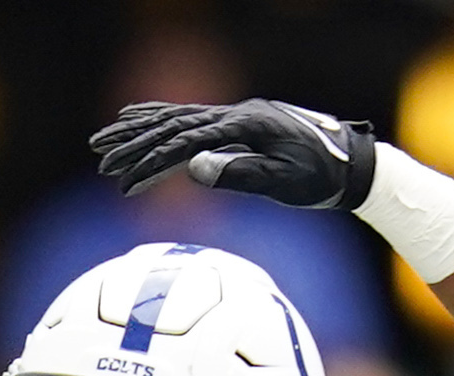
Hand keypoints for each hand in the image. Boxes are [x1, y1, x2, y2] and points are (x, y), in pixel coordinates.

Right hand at [92, 98, 379, 211]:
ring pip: (178, 118)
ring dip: (139, 128)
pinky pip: (192, 117)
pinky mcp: (240, 123)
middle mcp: (236, 115)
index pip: (188, 143)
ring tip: (104, 139)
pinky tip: (138, 117)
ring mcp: (237, 116)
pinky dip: (161, 117)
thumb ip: (239, 173)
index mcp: (246, 127)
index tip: (127, 181)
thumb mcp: (284, 183)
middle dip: (134, 142)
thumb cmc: (323, 179)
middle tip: (99, 158)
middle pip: (174, 124)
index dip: (154, 162)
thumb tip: (191, 169)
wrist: (354, 164)